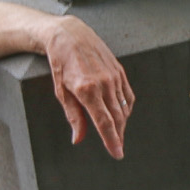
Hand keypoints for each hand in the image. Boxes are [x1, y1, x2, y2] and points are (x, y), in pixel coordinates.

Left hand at [43, 17, 134, 157]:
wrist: (70, 36)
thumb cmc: (62, 65)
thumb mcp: (61, 92)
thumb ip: (73, 117)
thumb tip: (78, 139)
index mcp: (87, 90)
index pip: (104, 123)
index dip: (112, 141)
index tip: (117, 154)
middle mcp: (104, 84)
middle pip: (117, 118)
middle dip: (118, 136)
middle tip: (117, 148)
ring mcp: (114, 76)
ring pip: (124, 108)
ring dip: (122, 124)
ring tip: (117, 134)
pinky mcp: (120, 71)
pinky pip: (128, 96)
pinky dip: (126, 108)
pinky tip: (121, 115)